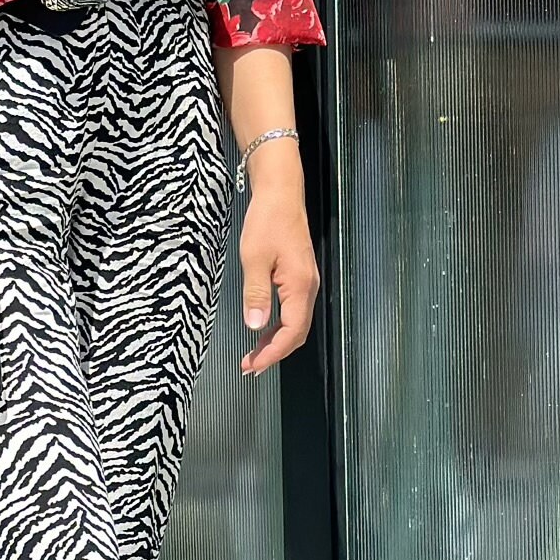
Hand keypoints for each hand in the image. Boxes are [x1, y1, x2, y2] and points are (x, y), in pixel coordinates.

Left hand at [238, 178, 318, 376]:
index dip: (273, 353)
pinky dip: (280, 325)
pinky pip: (294, 310)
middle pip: (297, 333)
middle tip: (251, 366)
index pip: (292, 333)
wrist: (281, 192)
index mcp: (299, 286)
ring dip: (277, 341)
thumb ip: (255, 294)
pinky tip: (265, 328)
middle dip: (275, 353)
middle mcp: (308, 288)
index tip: (253, 365)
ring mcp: (306, 282)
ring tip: (255, 353)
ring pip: (296, 323)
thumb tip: (255, 326)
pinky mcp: (299, 276)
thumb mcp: (254, 258)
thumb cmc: (268, 220)